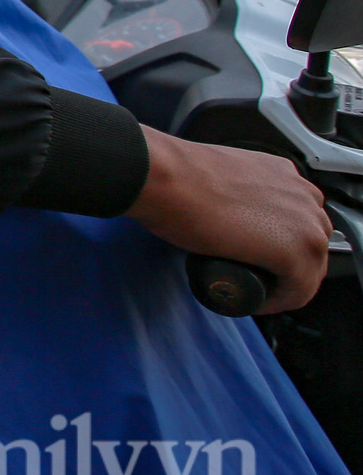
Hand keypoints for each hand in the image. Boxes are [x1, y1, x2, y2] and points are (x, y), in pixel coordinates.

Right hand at [125, 125, 330, 312]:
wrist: (164, 177)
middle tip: (256, 274)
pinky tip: (258, 300)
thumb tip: (221, 211)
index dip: (278, 242)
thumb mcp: (218, 176)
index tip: (257, 255)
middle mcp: (303, 195)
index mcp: (285, 173)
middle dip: (287, 264)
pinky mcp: (296, 251)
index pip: (299, 218)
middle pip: (310, 244)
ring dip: (285, 284)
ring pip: (310, 269)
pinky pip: (300, 289)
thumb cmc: (176, 175)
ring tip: (255, 288)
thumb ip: (232, 189)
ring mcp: (306, 224)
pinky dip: (280, 301)